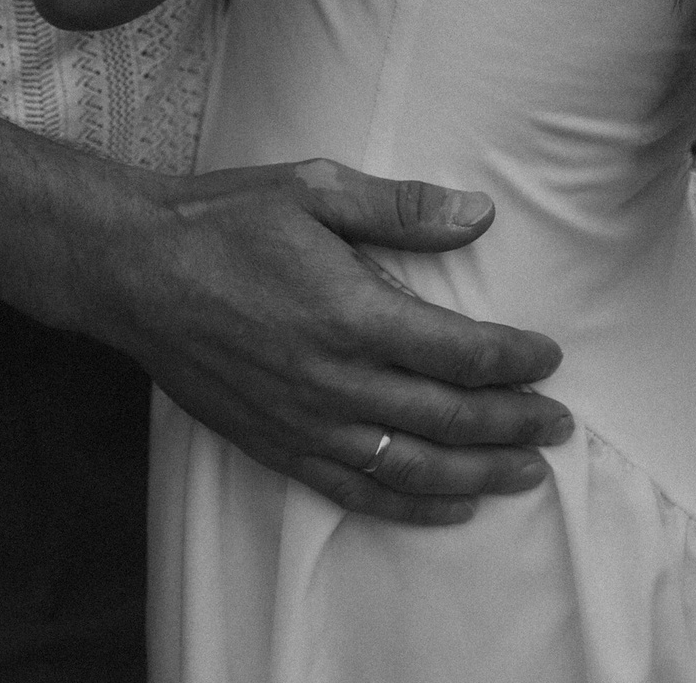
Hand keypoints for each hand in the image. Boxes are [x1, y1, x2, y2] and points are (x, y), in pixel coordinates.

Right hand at [101, 159, 570, 525]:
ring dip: (478, 474)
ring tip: (525, 472)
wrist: (137, 270)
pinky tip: (448, 507)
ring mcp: (306, 421)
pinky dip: (411, 505)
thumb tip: (478, 214)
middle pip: (449, 418)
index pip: (460, 352)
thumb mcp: (315, 188)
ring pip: (413, 467)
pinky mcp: (277, 444)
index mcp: (353, 312)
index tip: (549, 357)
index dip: (515, 360)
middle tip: (558, 423)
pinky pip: (357, 491)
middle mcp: (337, 379)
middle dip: (514, 423)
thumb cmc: (226, 219)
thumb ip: (401, 207)